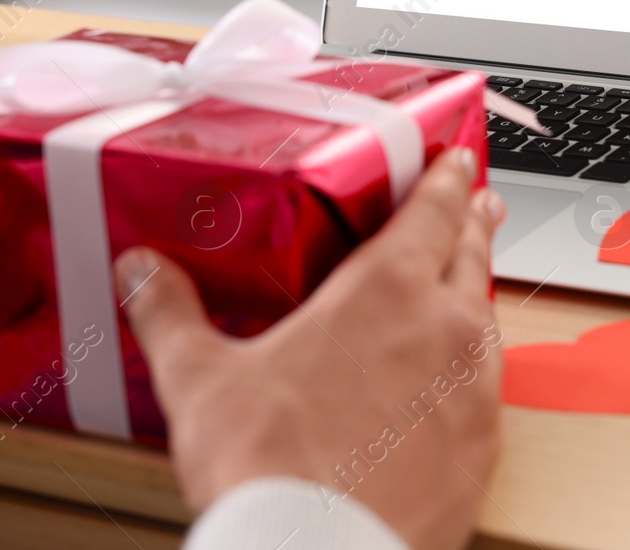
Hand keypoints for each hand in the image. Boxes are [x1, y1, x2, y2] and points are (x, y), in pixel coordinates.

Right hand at [113, 147, 505, 549]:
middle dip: (473, 224)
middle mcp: (444, 329)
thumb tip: (140, 272)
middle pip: (470, 256)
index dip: (445, 179)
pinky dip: (478, 365)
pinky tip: (459, 378)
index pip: (431, 212)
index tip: (456, 160)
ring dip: (478, 291)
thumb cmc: (269, 469)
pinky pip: (489, 387)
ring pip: (487, 320)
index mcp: (385, 291)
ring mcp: (471, 390)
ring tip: (469, 283)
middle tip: (478, 204)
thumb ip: (169, 314)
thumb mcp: (201, 380)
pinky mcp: (483, 448)